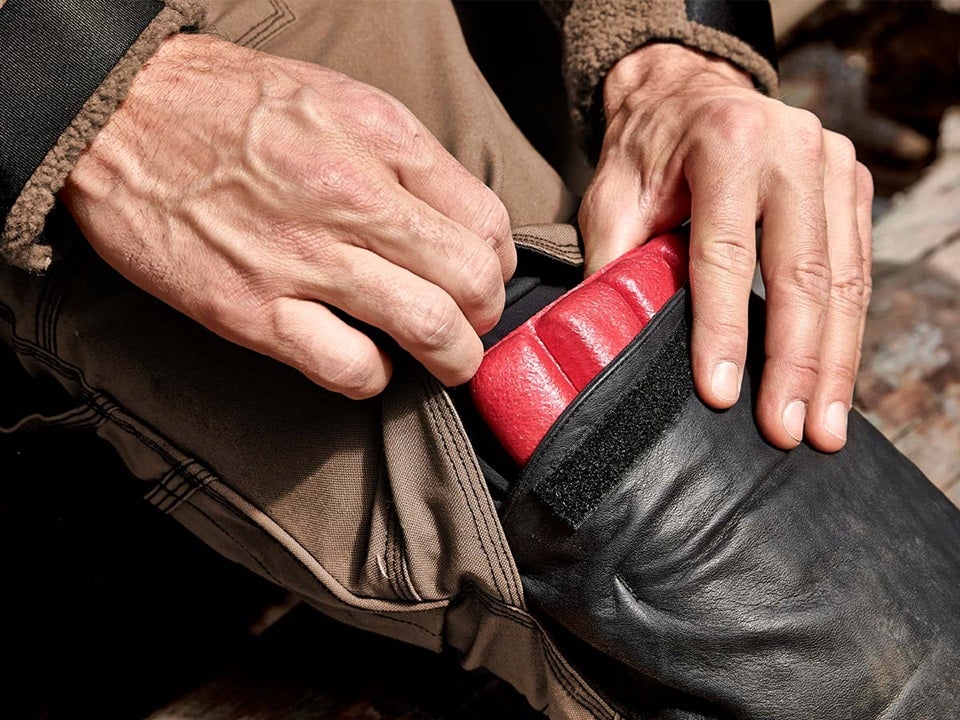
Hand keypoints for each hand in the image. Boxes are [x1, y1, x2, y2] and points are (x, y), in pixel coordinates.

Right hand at [60, 33, 514, 397]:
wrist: (116, 116)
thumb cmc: (228, 105)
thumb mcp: (336, 99)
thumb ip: (403, 160)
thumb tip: (454, 222)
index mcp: (380, 139)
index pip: (486, 221)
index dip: (498, 262)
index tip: (483, 276)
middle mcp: (351, 197)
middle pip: (471, 280)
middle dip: (486, 316)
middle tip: (471, 323)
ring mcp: (302, 258)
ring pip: (429, 329)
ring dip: (452, 358)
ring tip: (444, 359)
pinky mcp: (253, 311)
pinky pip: (350, 368)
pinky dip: (375, 378)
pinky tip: (368, 363)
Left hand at [579, 43, 872, 451]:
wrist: (688, 92)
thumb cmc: (646, 150)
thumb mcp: (613, 196)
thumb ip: (612, 261)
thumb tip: (604, 342)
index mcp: (727, 145)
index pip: (727, 255)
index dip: (723, 330)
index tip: (721, 395)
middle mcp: (792, 149)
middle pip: (801, 274)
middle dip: (796, 363)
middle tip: (790, 430)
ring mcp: (832, 164)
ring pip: (842, 279)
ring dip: (834, 361)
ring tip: (824, 426)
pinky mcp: (851, 185)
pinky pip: (857, 269)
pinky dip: (846, 330)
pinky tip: (838, 380)